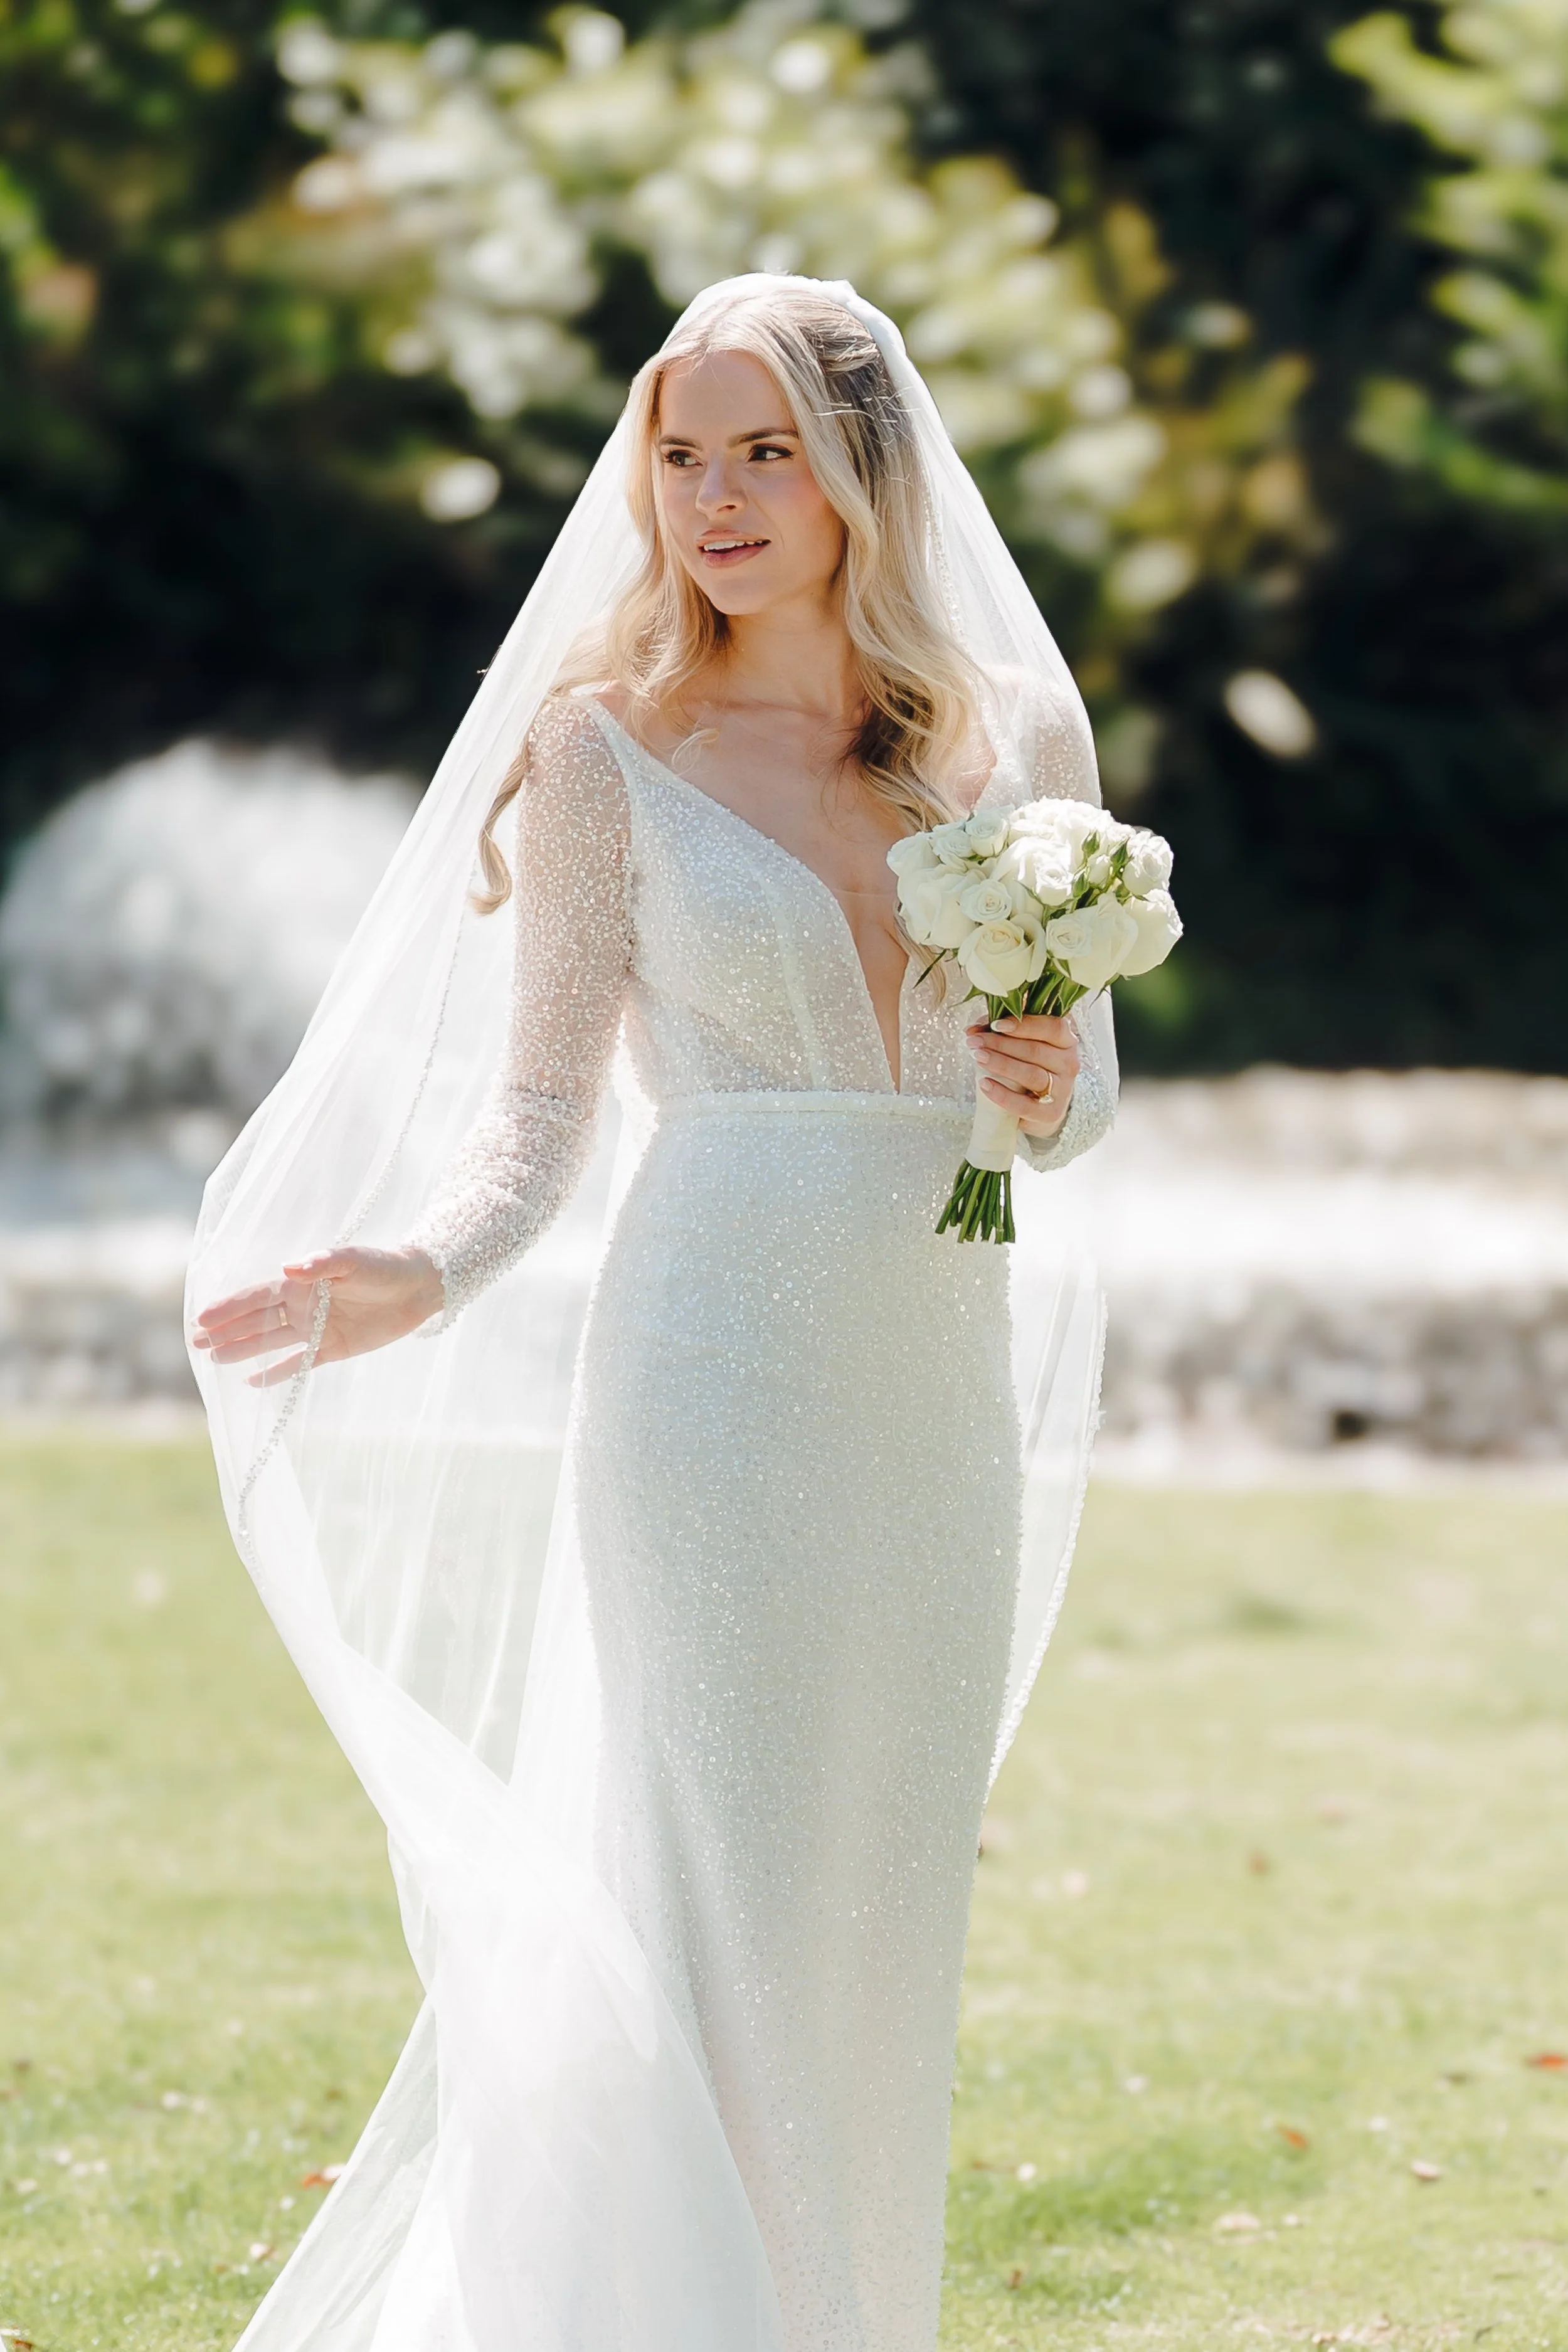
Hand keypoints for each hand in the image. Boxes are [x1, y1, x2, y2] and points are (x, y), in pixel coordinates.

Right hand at [191, 1246, 445, 1387]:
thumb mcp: (353, 1262)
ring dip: (243, 1349)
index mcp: (301, 1283)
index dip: (229, 1308)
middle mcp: (302, 1306)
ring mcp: (315, 1328)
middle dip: (226, 1331)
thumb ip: (321, 1264)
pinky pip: (298, 1363)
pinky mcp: (332, 1348)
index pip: (256, 1297)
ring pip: (271, 1342)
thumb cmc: (384, 1267)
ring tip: (214, 1359)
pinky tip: (251, 1382)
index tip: (202, 1319)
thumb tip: (288, 1268)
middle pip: (257, 1321)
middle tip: (195, 1343)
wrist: (417, 1287)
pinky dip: (276, 1373)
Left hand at [964, 1012, 1077, 1138]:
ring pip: (1032, 1074)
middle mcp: (1068, 1063)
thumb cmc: (1027, 1067)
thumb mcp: (1019, 1046)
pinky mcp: (1051, 1113)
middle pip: (1035, 1050)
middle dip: (1001, 1044)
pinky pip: (1025, 1105)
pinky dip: (1003, 1095)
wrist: (1038, 1107)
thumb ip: (1000, 1032)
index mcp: (1065, 1041)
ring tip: (977, 1057)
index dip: (1024, 1025)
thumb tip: (973, 1029)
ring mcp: (1062, 1090)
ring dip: (1001, 1064)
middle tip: (974, 1042)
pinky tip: (984, 1084)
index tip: (995, 1025)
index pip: (1052, 1027)